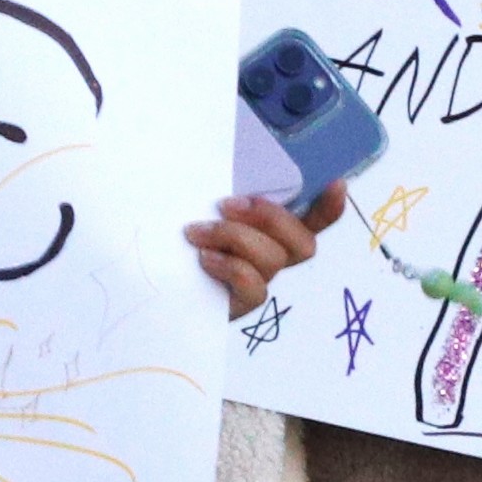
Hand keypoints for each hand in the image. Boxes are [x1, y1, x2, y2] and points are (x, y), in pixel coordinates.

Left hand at [188, 185, 343, 317]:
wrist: (143, 283)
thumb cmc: (176, 238)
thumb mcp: (197, 207)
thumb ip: (221, 194)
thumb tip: (227, 174)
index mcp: (270, 231)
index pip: (314, 220)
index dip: (330, 207)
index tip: (337, 183)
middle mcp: (273, 258)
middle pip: (303, 243)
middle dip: (270, 218)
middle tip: (226, 205)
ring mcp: (259, 283)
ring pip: (274, 259)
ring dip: (235, 237)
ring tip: (196, 232)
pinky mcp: (241, 306)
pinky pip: (253, 286)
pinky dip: (230, 266)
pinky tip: (204, 259)